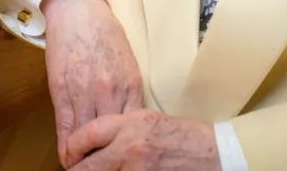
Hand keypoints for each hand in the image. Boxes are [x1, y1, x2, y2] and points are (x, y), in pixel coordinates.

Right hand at [42, 0, 143, 165]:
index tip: (123, 162)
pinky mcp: (63, 90)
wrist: (78, 11)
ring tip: (84, 168)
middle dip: (107, 157)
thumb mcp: (126, 62)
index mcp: (131, 84)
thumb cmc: (103, 34)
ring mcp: (85, 92)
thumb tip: (130, 118)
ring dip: (85, 157)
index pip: (133, 129)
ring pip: (88, 137)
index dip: (127, 148)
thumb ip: (128, 91)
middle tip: (103, 169)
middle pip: (112, 138)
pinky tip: (68, 158)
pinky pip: (66, 126)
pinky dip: (67, 146)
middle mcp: (111, 91)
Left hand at [64, 109, 219, 169]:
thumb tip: (94, 143)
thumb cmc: (183, 135)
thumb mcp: (148, 120)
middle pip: (87, 168)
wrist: (215, 153)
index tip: (70, 155)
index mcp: (129, 124)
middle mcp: (130, 148)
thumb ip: (120, 129)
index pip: (86, 135)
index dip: (73, 148)